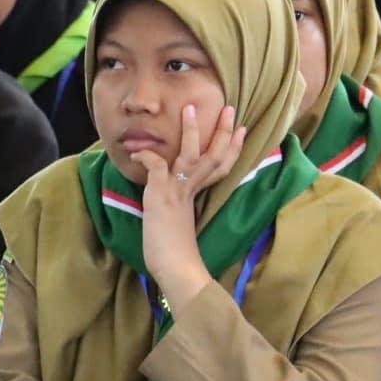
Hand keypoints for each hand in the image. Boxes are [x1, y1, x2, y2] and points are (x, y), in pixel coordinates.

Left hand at [131, 102, 245, 309]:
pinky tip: (138, 150)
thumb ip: (178, 209)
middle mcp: (191, 191)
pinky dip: (148, 156)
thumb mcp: (178, 225)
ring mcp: (178, 192)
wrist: (178, 271)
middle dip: (223, 132)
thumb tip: (173, 206)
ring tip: (190, 109)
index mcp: (197, 197)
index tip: (241, 130)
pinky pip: (156, 167)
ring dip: (191, 131)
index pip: (219, 167)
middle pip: (214, 155)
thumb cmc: (177, 257)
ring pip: (190, 154)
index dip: (231, 148)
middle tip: (231, 109)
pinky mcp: (162, 197)